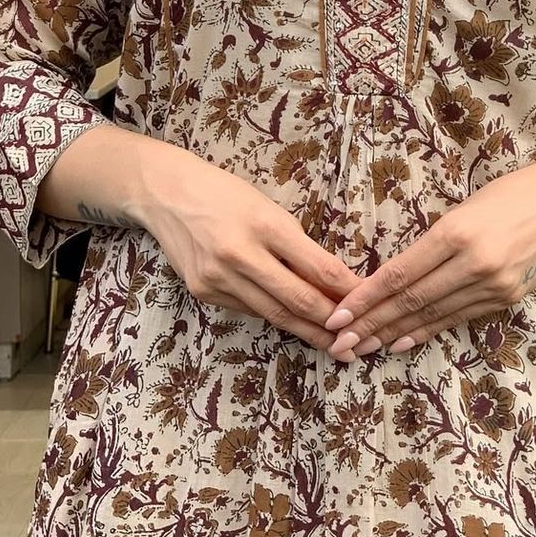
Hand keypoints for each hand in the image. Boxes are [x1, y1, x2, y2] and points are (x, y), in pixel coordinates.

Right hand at [139, 152, 363, 358]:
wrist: (165, 193)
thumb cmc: (225, 193)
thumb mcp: (268, 207)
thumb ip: (296, 245)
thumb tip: (332, 281)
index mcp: (265, 224)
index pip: (318, 268)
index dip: (347, 291)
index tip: (370, 303)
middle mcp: (240, 254)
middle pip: (298, 299)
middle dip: (331, 323)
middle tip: (357, 339)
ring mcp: (218, 277)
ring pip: (274, 314)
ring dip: (306, 331)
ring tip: (333, 343)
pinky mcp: (203, 292)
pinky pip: (248, 310)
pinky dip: (274, 317)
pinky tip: (293, 325)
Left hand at [322, 156, 535, 358]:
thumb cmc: (507, 195)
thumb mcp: (463, 208)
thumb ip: (431, 243)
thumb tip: (392, 278)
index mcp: (456, 232)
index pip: (400, 274)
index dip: (366, 299)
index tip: (338, 316)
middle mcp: (474, 262)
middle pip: (411, 301)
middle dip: (371, 325)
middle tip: (340, 344)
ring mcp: (494, 284)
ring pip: (432, 315)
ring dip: (394, 333)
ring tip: (363, 348)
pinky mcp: (508, 298)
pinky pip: (458, 318)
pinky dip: (427, 331)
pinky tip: (402, 342)